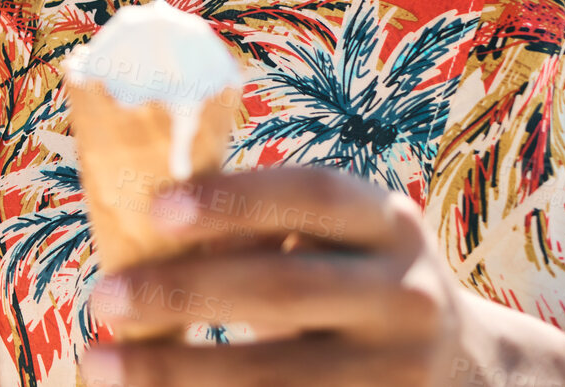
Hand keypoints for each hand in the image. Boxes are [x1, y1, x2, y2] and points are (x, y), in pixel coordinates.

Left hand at [77, 166, 564, 385]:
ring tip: (100, 360)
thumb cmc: (350, 279)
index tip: (155, 207)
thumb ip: (262, 230)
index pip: (310, 196)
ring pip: (278, 375)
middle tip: (104, 297)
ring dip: (178, 369)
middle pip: (283, 288)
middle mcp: (404, 292)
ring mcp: (398, 368)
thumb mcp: (333, 239)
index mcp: (385, 221)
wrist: (464, 369)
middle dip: (183, 293)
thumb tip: (143, 231)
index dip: (233, 199)